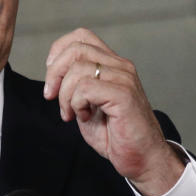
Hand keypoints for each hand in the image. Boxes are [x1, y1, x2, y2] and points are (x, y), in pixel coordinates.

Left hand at [43, 28, 185, 195]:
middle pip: (76, 48)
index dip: (58, 51)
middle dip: (54, 73)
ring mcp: (124, 79)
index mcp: (113, 64)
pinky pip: (86, 88)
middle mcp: (121, 66)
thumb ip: (76, 86)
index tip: (52, 79)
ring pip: (78, 69)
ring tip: (72, 113)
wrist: (143, 159)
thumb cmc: (117, 135)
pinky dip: (76, 104)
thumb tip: (53, 74)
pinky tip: (85, 117)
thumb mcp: (89, 104)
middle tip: (52, 97)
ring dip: (65, 95)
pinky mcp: (124, 95)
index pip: (82, 36)